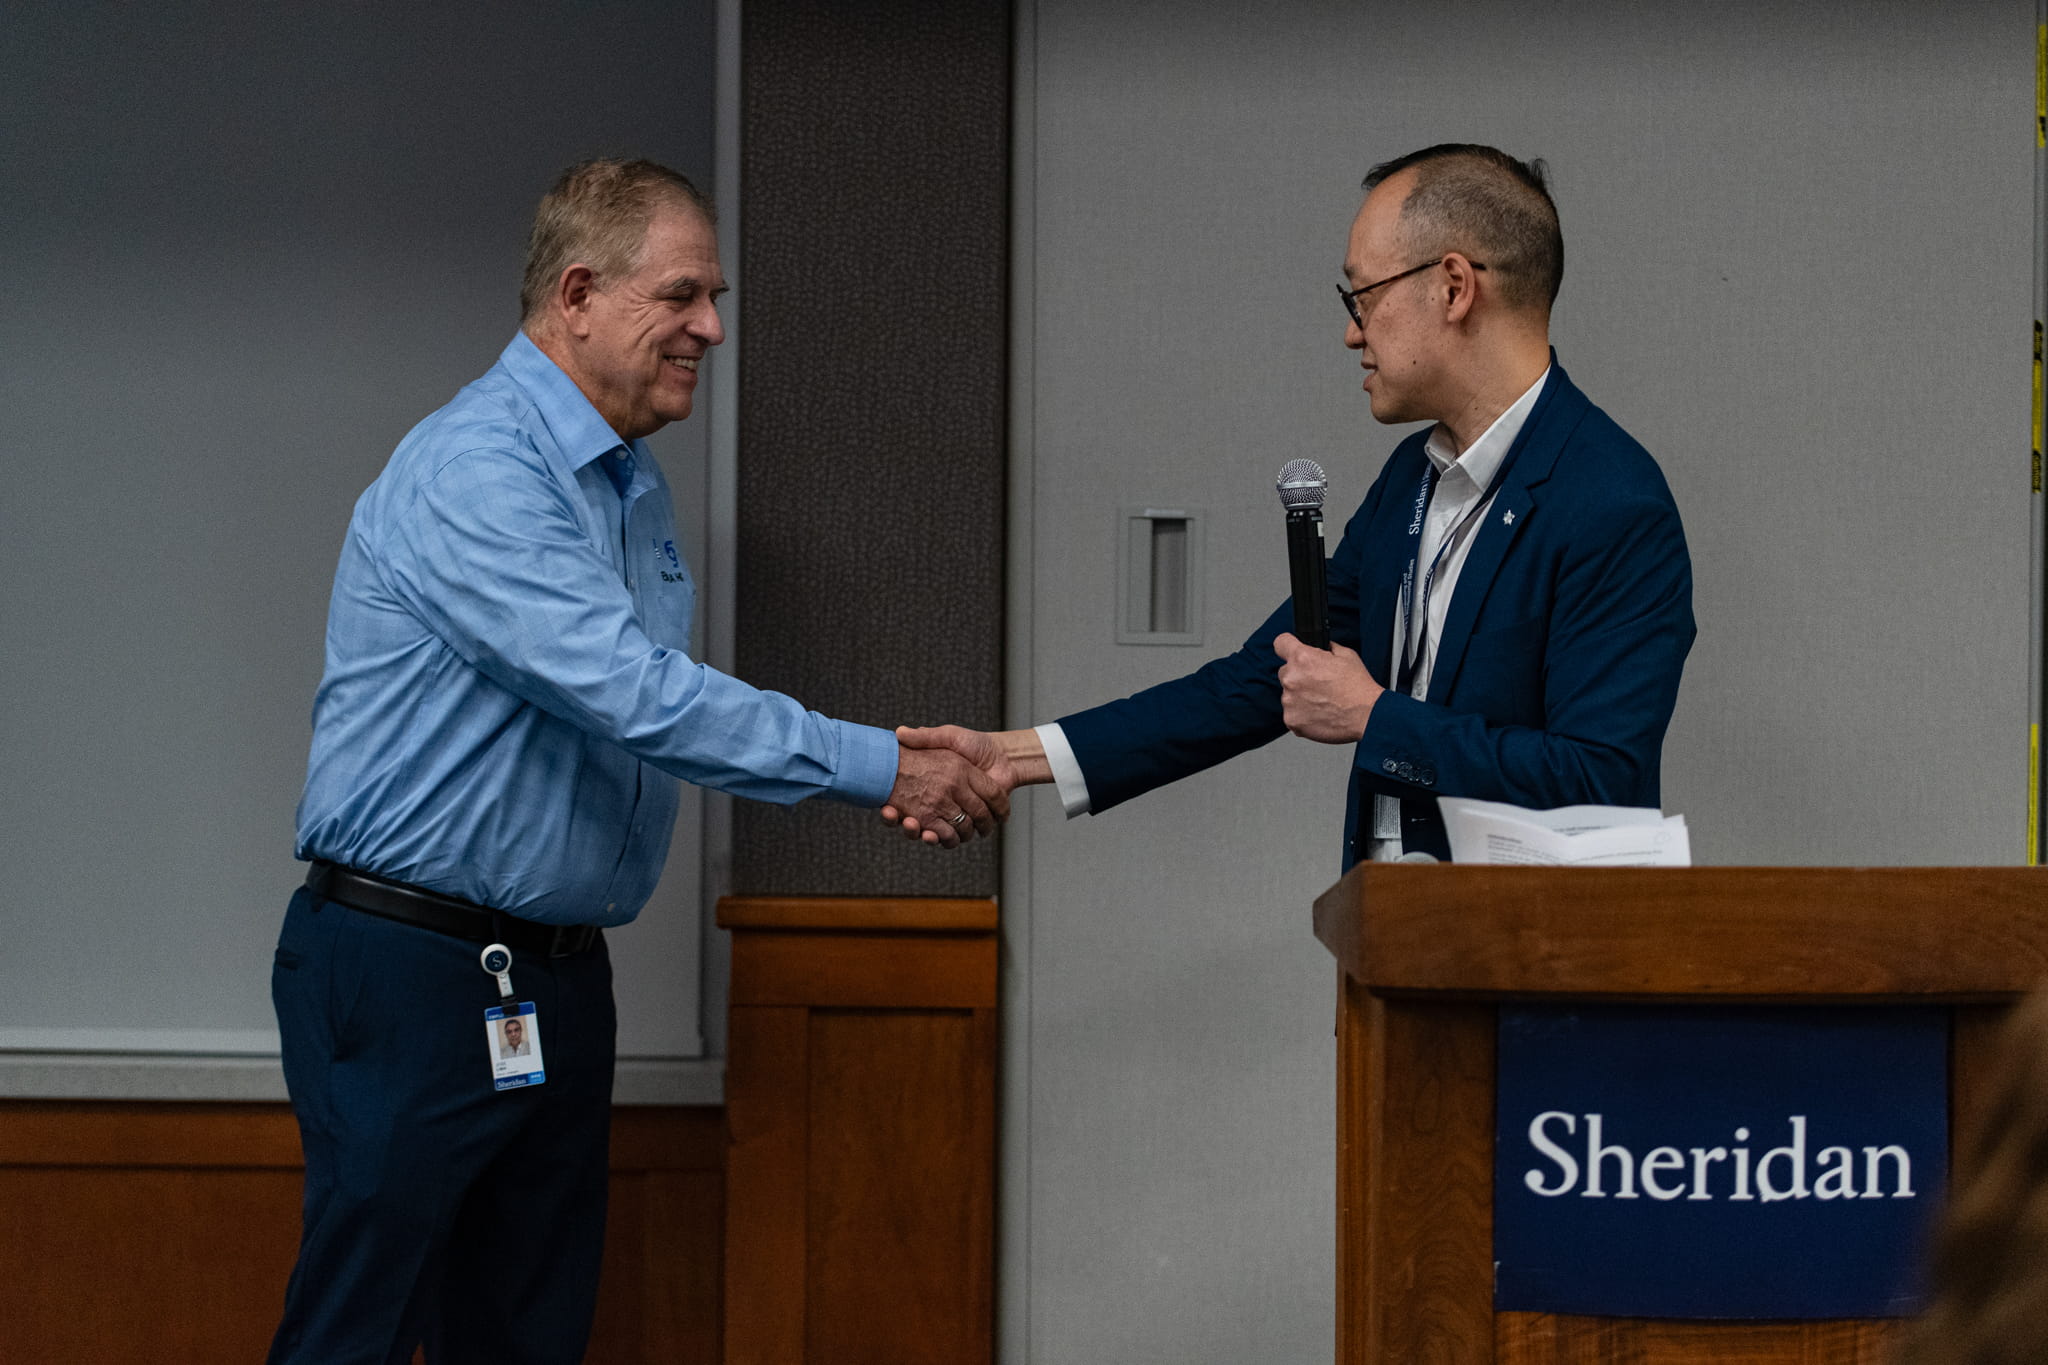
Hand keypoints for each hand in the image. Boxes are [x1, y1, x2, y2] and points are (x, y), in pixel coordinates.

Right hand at [881, 726, 1043, 842]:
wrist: (1004, 757)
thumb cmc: (975, 744)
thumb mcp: (948, 736)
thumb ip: (926, 737)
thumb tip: (899, 733)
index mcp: (929, 783)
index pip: (901, 798)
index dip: (890, 807)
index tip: (883, 805)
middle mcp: (938, 800)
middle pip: (911, 820)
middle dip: (901, 821)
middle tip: (890, 814)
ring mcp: (950, 812)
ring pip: (926, 831)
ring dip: (914, 832)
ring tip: (909, 823)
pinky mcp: (965, 822)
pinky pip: (947, 836)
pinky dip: (937, 839)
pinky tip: (929, 834)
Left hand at [1275, 631, 1381, 742]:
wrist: (1367, 716)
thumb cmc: (1358, 688)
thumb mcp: (1346, 655)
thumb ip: (1326, 648)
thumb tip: (1319, 647)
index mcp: (1303, 658)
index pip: (1281, 643)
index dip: (1288, 646)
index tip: (1290, 650)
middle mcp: (1292, 678)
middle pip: (1285, 672)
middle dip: (1298, 675)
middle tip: (1318, 683)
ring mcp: (1289, 701)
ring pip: (1288, 694)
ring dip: (1300, 696)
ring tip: (1322, 701)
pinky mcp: (1291, 720)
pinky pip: (1291, 713)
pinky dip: (1302, 714)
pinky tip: (1319, 713)